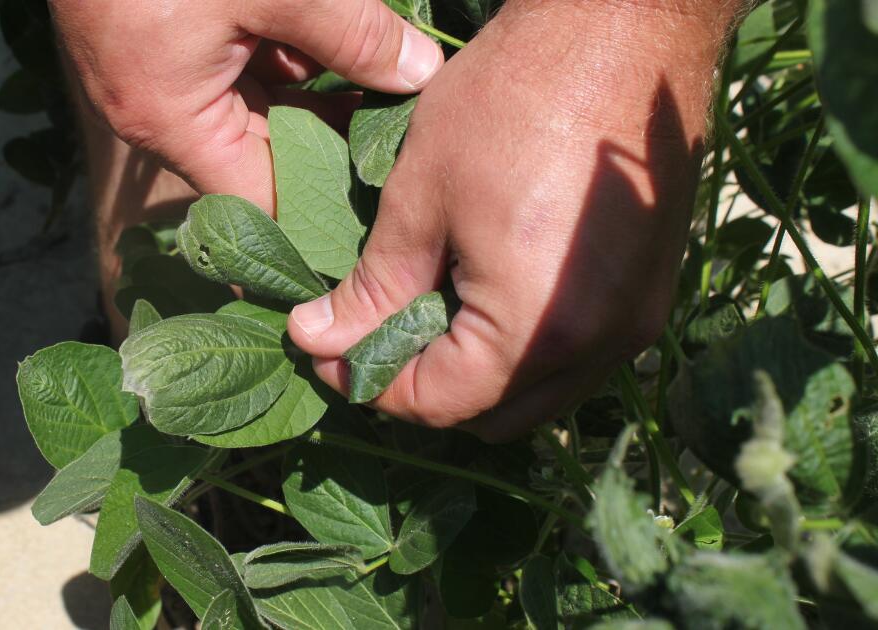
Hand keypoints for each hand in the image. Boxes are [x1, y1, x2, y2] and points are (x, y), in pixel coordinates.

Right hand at [49, 0, 444, 212]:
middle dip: (335, 139)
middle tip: (405, 135)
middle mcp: (160, 114)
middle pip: (264, 154)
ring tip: (390, 85)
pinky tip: (344, 39)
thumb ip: (352, 34)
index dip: (325, 205)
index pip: (262, 201)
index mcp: (173, 122)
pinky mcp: (167, 37)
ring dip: (318, 91)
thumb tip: (420, 73)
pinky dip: (288, 52)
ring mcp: (161, 74)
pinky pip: (241, 63)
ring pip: (259, 104)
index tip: (388, 199)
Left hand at [288, 0, 741, 440]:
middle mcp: (598, 348)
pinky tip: (480, 290)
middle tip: (368, 332)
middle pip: (490, 414)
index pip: (437, 402)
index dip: (366, 383)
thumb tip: (316, 338)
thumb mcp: (422, 196)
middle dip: (421, 387)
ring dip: (472, 371)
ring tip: (420, 310)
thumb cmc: (515, 99)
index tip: (321, 346)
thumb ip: (372, 286)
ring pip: (536, 394)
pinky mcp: (648, 294)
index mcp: (536, 329)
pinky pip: (572, 357)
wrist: (625, 30)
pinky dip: (518, 348)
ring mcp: (634, 324)